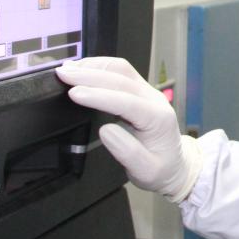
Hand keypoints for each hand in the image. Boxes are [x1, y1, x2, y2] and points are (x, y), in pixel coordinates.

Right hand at [56, 57, 202, 201]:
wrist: (176, 164)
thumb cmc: (160, 169)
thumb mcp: (145, 171)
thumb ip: (127, 153)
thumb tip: (105, 130)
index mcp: (158, 119)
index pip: (127, 102)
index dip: (99, 96)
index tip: (74, 93)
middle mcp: (154, 99)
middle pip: (122, 80)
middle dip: (90, 75)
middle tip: (62, 74)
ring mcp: (148, 92)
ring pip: (122, 70)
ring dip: (94, 66)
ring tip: (68, 68)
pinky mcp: (140, 90)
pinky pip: (121, 72)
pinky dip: (100, 68)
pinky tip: (83, 69)